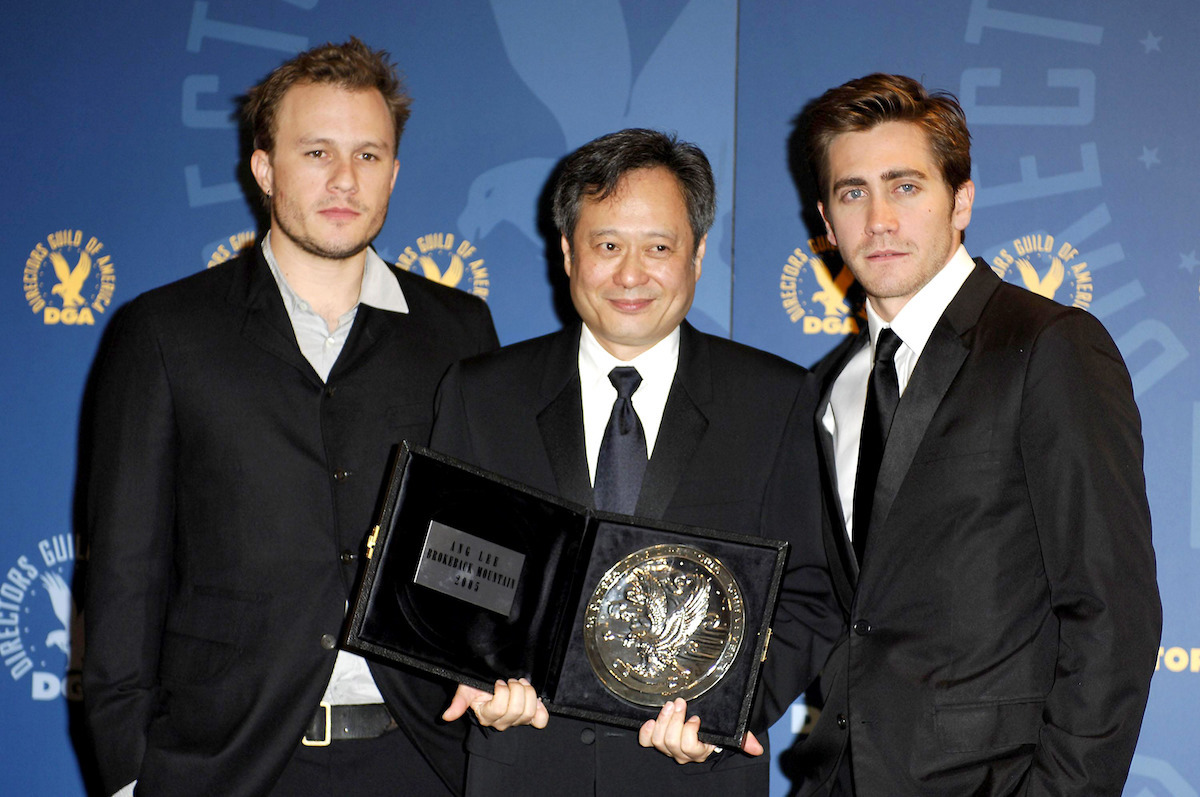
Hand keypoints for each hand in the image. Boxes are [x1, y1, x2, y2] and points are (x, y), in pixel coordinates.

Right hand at [441, 679, 548, 729]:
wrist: (491, 680)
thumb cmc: (477, 685)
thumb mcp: (466, 689)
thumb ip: (459, 702)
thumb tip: (447, 717)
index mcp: (486, 717)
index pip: (499, 709)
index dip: (502, 692)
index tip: (498, 682)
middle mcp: (501, 723)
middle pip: (517, 710)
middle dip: (516, 689)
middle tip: (511, 681)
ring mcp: (516, 722)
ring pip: (529, 712)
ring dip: (528, 692)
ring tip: (520, 684)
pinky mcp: (530, 717)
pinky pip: (541, 720)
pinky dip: (540, 708)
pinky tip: (535, 698)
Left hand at [637, 698, 762, 762]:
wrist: (703, 727)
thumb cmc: (716, 727)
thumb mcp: (731, 731)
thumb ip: (743, 738)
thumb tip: (757, 748)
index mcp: (699, 751)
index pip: (689, 747)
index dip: (689, 732)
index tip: (696, 717)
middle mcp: (682, 753)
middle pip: (672, 743)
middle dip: (674, 720)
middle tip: (680, 703)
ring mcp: (668, 747)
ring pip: (659, 740)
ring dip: (663, 720)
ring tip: (670, 705)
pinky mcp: (656, 739)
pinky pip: (646, 741)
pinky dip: (646, 731)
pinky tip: (650, 719)